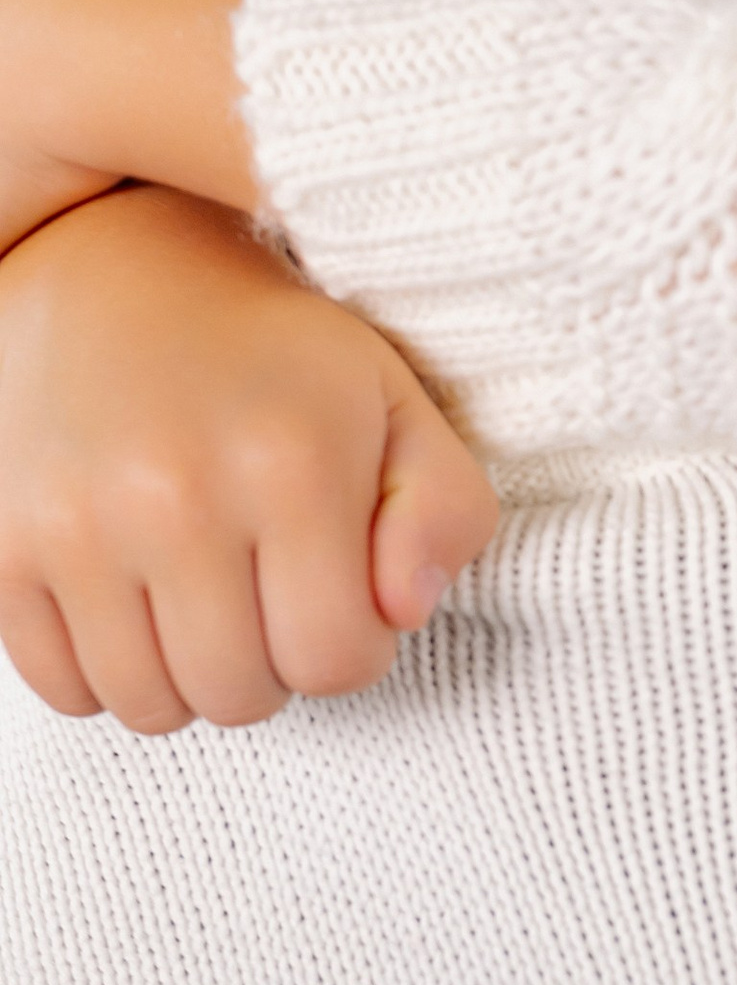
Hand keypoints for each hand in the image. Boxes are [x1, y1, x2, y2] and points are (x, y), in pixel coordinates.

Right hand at [0, 189, 498, 731]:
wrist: (114, 277)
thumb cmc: (275, 356)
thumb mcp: (396, 404)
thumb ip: (444, 512)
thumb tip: (403, 613)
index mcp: (289, 464)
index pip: (336, 662)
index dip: (352, 647)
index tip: (338, 598)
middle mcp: (173, 498)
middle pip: (241, 696)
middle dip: (273, 665)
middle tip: (268, 596)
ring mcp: (73, 526)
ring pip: (150, 708)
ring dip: (190, 678)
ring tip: (206, 601)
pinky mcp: (3, 546)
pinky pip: (64, 689)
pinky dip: (106, 671)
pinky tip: (136, 603)